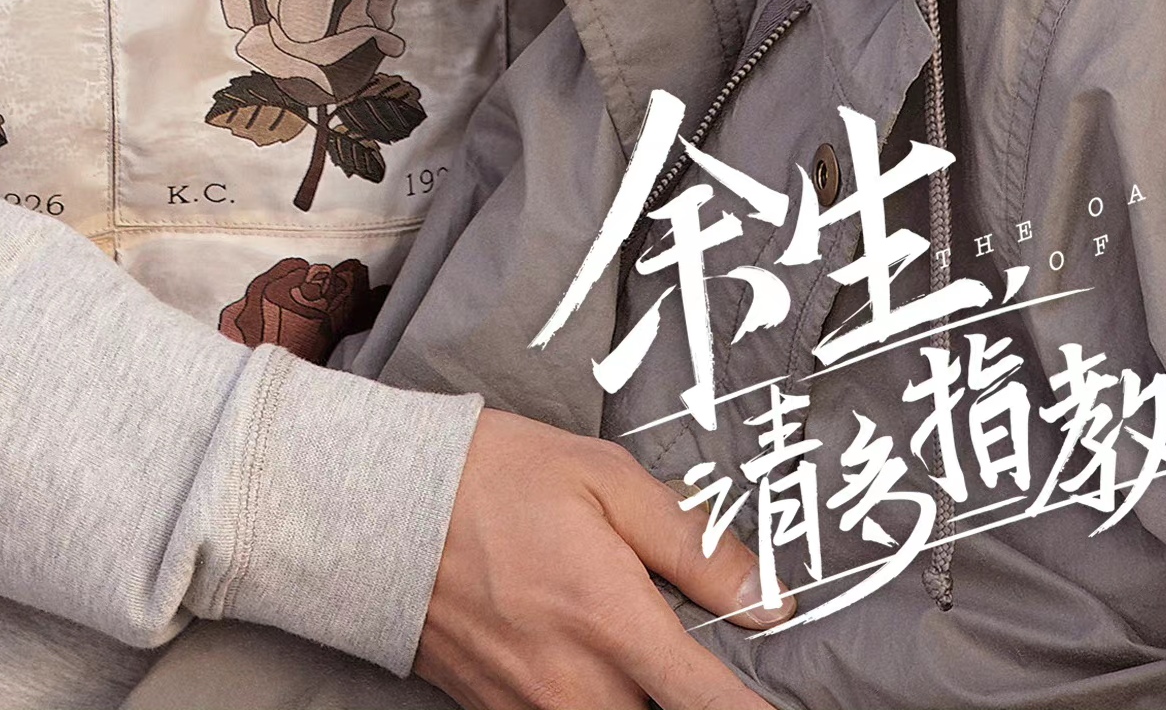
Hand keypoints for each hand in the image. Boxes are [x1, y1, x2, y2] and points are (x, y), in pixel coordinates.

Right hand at [416, 408, 789, 709]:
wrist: (381, 510)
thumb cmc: (498, 479)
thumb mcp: (604, 479)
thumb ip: (692, 543)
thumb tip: (769, 599)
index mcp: (614, 625)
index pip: (710, 706)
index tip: (784, 709)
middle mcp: (579, 691)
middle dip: (693, 700)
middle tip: (696, 655)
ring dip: (643, 697)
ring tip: (646, 656)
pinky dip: (598, 700)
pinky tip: (598, 664)